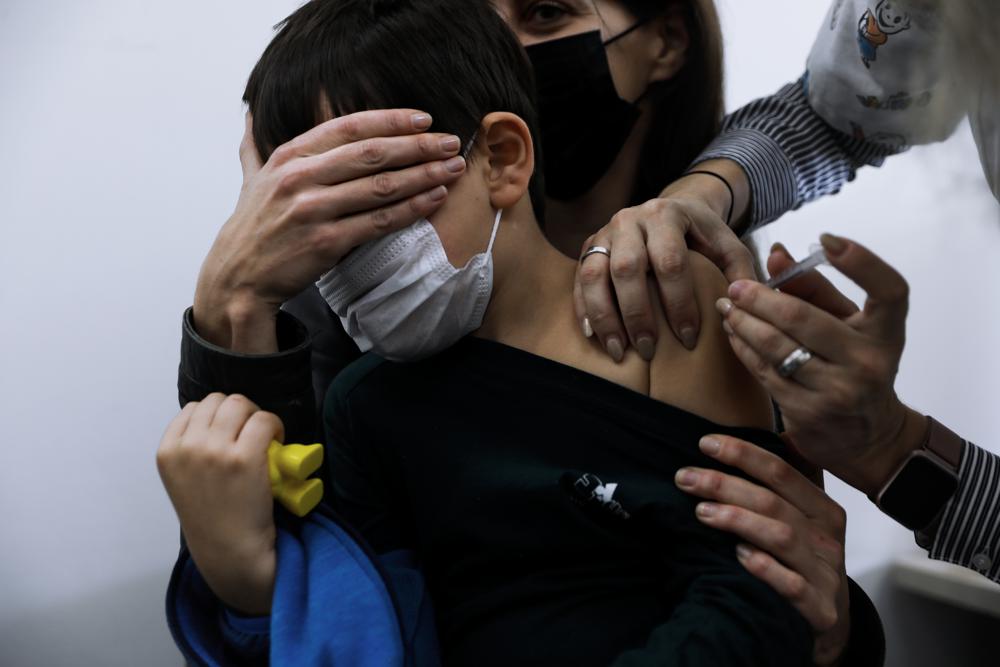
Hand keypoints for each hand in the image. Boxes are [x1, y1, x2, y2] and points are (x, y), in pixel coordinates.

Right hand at [156, 393, 283, 614]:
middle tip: (251, 433)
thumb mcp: (183, 479)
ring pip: (240, 404)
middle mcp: (187, 448)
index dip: (217, 416)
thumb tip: (219, 418)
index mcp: (167, 452)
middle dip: (238, 411)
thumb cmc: (212, 517)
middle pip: (217, 400)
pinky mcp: (244, 458)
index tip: (230, 433)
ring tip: (264, 436)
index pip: (193, 408)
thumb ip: (191, 448)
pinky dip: (274, 425)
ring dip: (256, 416)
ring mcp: (214, 451)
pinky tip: (276, 441)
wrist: (229, 551)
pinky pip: (264, 420)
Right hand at [194, 110, 467, 352]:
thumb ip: (255, 146)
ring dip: (423, 175)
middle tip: (451, 141)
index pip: (347, 127)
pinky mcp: (325, 243)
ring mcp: (312, 211)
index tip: (423, 118)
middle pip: (371, 153)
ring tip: (452, 168)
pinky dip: (411, 208)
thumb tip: (250, 115)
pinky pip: (378, 222)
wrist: (237, 279)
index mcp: (288, 157)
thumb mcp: (250, 179)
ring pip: (380, 186)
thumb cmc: (253, 227)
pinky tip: (434, 198)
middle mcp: (299, 179)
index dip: (389, 119)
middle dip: (417, 145)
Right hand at [573, 161, 754, 361]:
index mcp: (666, 215)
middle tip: (649, 349)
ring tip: (618, 350)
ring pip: (595, 274)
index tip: (687, 338)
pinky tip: (593, 335)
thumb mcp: (727, 245)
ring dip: (604, 316)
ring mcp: (605, 233)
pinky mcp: (589, 247)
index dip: (678, 303)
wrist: (670, 208)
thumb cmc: (700, 234)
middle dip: (637, 314)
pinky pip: (579, 279)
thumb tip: (737, 305)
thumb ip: (739, 272)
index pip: (670, 262)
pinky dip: (583, 308)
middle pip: (627, 268)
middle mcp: (630, 220)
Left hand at [676, 435, 849, 665]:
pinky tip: (739, 555)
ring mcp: (824, 575)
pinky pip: (792, 585)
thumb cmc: (805, 562)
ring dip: (738, 520)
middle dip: (725, 485)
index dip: (743, 454)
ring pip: (780, 537)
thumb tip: (771, 437)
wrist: (830, 623)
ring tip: (701, 512)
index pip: (781, 472)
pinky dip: (765, 568)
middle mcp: (826, 538)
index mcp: (823, 510)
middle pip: (773, 502)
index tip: (705, 443)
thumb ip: (787, 486)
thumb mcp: (805, 521)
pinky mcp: (819, 610)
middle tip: (685, 478)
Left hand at [716, 235, 926, 494]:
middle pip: (802, 318)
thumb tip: (776, 253)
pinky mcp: (807, 412)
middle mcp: (867, 362)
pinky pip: (764, 371)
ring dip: (743, 322)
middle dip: (760, 298)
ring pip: (775, 346)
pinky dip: (743, 347)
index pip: (889, 290)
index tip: (827, 239)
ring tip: (727, 306)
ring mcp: (837, 391)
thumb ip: (815, 289)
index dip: (861, 261)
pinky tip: (733, 332)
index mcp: (886, 333)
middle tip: (736, 286)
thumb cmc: (854, 365)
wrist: (868, 438)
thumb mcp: (849, 326)